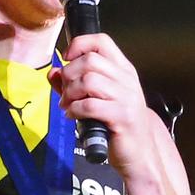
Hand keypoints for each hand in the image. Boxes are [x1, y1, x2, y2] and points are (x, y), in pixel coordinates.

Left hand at [48, 34, 155, 172]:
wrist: (141, 152)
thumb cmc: (119, 124)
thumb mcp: (99, 98)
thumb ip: (74, 84)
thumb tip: (53, 73)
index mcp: (123, 70)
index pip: (101, 41)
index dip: (79, 45)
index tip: (67, 58)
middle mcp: (126, 80)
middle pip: (90, 60)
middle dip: (69, 74)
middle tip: (65, 90)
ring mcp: (126, 98)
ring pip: (88, 81)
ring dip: (70, 93)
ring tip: (68, 104)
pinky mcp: (122, 117)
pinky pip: (89, 105)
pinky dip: (74, 109)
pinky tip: (73, 115)